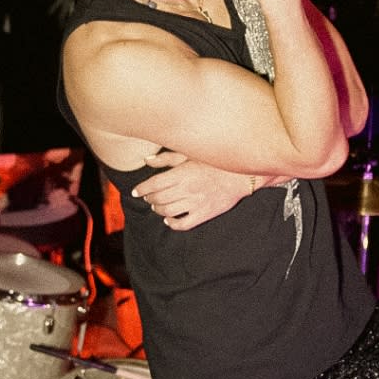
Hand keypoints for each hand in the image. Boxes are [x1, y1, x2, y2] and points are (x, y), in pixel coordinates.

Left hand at [132, 151, 254, 230]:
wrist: (242, 175)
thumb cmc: (215, 162)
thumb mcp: (190, 154)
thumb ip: (167, 158)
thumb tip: (147, 160)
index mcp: (183, 173)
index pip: (154, 184)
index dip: (141, 189)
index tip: (136, 191)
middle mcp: (187, 189)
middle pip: (158, 198)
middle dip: (149, 198)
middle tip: (148, 197)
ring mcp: (195, 203)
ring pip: (168, 212)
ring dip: (159, 209)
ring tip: (157, 206)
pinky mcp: (204, 214)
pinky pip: (183, 224)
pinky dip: (172, 224)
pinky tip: (169, 220)